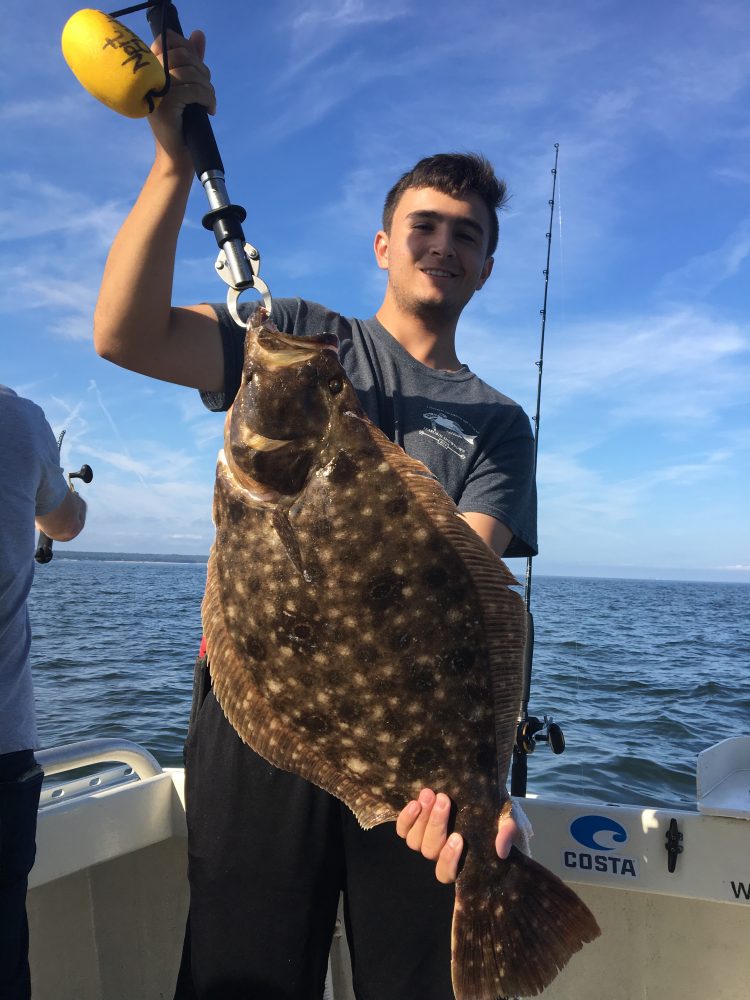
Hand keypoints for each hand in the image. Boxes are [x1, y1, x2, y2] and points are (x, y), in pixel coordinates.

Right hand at [149, 29, 215, 163]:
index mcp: (150, 70)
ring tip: (209, 103)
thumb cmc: (183, 122)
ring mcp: (156, 91)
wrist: (177, 156)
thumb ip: (192, 60)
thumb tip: (198, 34)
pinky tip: (210, 110)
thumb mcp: (188, 87)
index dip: (188, 49)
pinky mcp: (166, 104)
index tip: (199, 70)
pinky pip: (194, 90)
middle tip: (207, 91)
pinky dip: (207, 98)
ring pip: (191, 74)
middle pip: (183, 56)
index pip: (168, 41)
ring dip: (208, 88)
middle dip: (203, 71)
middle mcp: (149, 77)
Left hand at [395, 788, 518, 883]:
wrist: (481, 791)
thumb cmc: (496, 812)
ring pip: (414, 840)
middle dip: (436, 825)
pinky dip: (406, 818)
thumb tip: (501, 849)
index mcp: (462, 860)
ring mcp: (425, 839)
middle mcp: (440, 853)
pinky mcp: (414, 824)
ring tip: (431, 794)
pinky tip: (415, 803)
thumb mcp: (508, 819)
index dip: (449, 859)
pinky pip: (403, 829)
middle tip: (444, 800)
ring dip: (422, 817)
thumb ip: (507, 832)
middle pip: (429, 850)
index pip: (447, 873)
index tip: (459, 837)